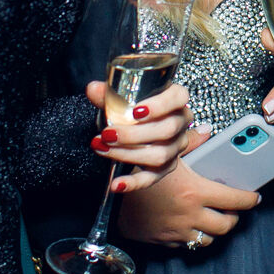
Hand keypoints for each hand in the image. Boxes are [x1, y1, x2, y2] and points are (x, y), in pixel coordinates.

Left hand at [85, 78, 190, 193]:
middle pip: (167, 130)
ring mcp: (175, 147)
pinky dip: (133, 182)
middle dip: (133, 134)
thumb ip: (109, 94)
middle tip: (108, 133)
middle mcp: (180, 123)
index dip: (160, 105)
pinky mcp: (165, 167)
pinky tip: (117, 183)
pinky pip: (152, 178)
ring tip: (104, 149)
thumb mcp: (121, 98)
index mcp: (175, 100)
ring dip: (128, 154)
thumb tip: (93, 89)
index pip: (178, 97)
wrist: (136, 128)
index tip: (136, 112)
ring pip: (160, 155)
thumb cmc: (132, 109)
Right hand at [115, 130, 262, 246]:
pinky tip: (192, 225)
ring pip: (208, 239)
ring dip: (215, 229)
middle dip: (234, 217)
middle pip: (226, 225)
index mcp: (195, 192)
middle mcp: (190, 215)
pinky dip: (194, 236)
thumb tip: (207, 133)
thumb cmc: (139, 173)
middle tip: (234, 208)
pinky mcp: (167, 242)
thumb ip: (191, 144)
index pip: (234, 201)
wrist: (112, 199)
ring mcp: (178, 232)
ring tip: (215, 217)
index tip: (255, 197)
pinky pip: (188, 244)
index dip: (249, 200)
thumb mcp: (166, 154)